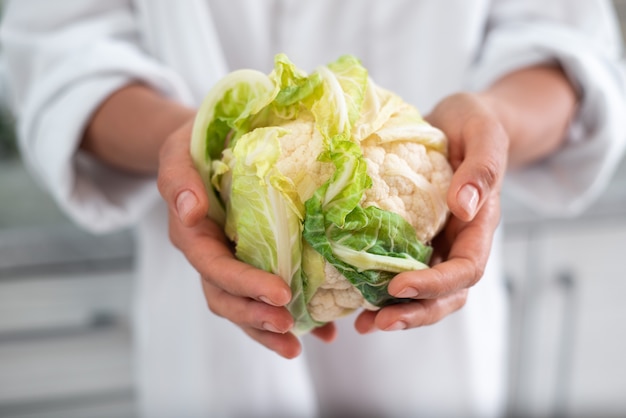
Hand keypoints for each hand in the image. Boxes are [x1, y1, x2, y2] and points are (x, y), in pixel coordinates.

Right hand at [157, 120, 335, 357]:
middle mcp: (211, 257)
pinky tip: (322, 330)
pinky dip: (294, 317)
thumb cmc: (194, 148)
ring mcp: (231, 263)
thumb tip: (190, 210)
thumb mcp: (179, 155)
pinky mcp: (252, 263)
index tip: (280, 294)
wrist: (206, 147)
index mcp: (193, 236)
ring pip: (244, 307)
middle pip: (227, 298)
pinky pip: (267, 297)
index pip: (215, 268)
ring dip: (268, 330)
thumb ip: (179, 181)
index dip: (245, 284)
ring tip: (298, 345)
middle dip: (256, 317)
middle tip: (289, 327)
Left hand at [355, 92, 506, 332]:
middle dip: (415, 313)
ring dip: (397, 313)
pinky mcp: (411, 236)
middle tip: (377, 324)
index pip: (466, 268)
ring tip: (363, 325)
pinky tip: (353, 299)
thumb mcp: (483, 133)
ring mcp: (436, 242)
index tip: (399, 286)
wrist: (459, 121)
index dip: (436, 284)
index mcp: (480, 223)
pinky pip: (400, 270)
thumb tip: (464, 207)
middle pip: (447, 294)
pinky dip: (381, 290)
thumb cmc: (476, 122)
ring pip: (424, 293)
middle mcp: (458, 240)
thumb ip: (482, 168)